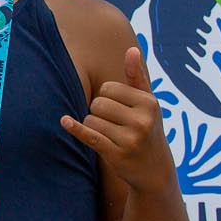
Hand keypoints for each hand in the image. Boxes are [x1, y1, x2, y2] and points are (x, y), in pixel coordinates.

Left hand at [60, 47, 174, 195]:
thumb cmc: (148, 128)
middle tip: (115, 125)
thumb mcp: (148, 103)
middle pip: (97, 103)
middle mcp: (142, 120)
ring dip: (93, 126)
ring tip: (112, 136)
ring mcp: (130, 139)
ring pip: (91, 119)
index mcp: (149, 103)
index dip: (107, 97)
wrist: (155, 170)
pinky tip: (65, 122)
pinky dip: (76, 129)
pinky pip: (90, 136)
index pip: (108, 88)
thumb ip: (137, 77)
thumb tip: (132, 50)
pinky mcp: (117, 155)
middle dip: (99, 112)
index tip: (120, 109)